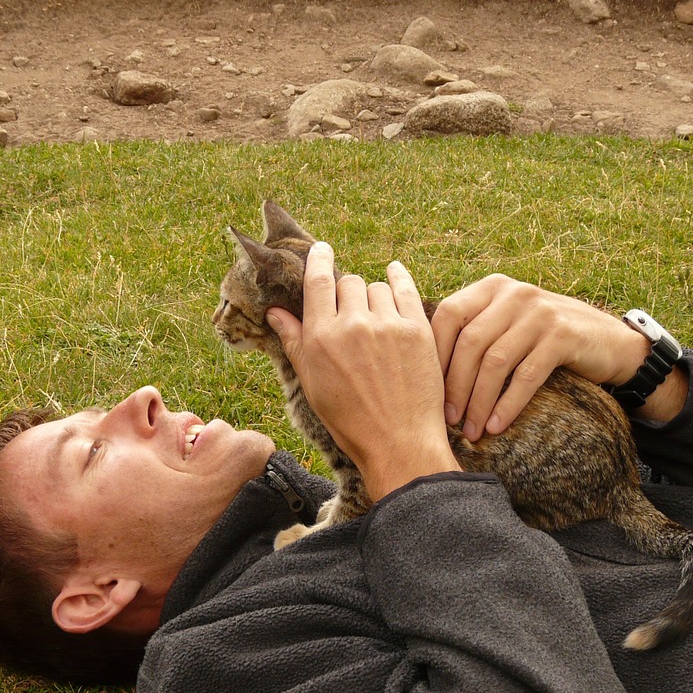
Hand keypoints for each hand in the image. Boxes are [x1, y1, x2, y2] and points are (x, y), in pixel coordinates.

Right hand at [267, 242, 460, 500]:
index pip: (317, 281)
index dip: (319, 260)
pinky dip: (398, 278)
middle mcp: (352, 325)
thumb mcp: (312, 384)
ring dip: (373, 297)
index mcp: (321, 337)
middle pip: (348, 283)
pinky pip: (405, 288)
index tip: (322, 250)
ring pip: (376, 288)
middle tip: (352, 312)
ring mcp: (387, 325)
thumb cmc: (351, 420)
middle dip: (347, 293)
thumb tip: (275, 312)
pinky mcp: (417, 330)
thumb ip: (295, 342)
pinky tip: (394, 273)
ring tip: (375, 320)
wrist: (399, 442)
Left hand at [432, 274, 685, 439]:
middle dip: (454, 385)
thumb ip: (473, 330)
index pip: (448, 315)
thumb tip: (421, 365)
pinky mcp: (562, 336)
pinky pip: (526, 376)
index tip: (425, 390)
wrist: (607, 342)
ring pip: (496, 362)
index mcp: (491, 287)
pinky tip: (497, 426)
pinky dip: (508, 404)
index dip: (434, 355)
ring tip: (472, 430)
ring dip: (480, 401)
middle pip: (470, 342)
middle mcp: (514, 293)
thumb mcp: (507, 323)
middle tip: (447, 419)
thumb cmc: (543, 339)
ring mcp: (539, 312)